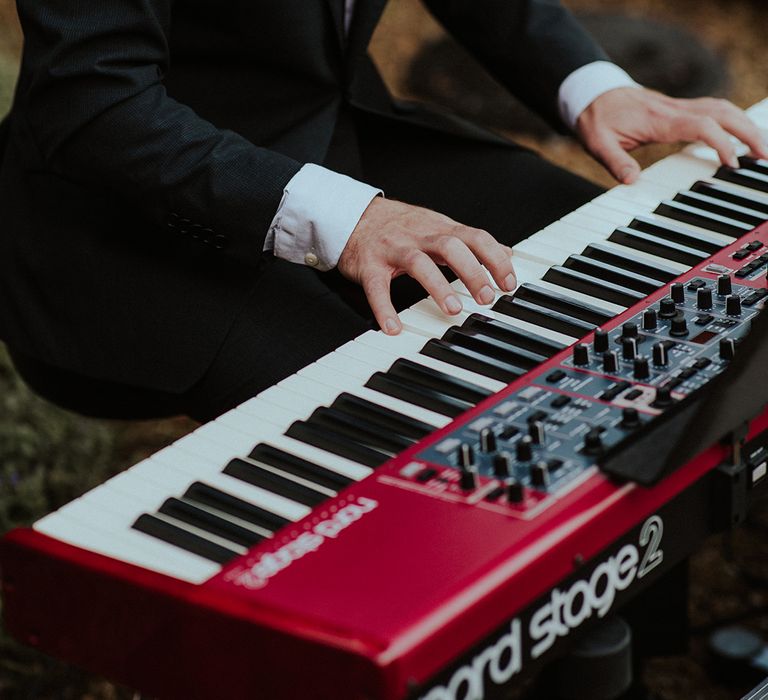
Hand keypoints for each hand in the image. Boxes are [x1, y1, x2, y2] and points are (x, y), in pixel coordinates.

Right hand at [337, 197, 515, 334]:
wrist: (352, 215)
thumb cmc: (399, 226)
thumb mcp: (439, 226)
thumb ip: (471, 241)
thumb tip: (507, 252)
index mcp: (439, 228)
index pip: (475, 238)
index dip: (495, 260)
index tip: (508, 284)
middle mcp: (419, 236)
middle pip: (450, 246)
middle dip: (472, 271)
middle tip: (485, 297)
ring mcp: (393, 249)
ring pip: (418, 263)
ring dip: (438, 286)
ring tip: (453, 310)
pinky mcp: (369, 265)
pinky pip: (377, 287)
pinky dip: (384, 308)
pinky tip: (393, 327)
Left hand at [577, 87, 767, 183]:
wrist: (592, 94)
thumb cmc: (596, 119)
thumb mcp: (598, 143)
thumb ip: (615, 162)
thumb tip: (631, 181)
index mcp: (659, 119)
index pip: (701, 126)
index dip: (720, 142)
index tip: (731, 163)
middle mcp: (674, 110)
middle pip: (722, 113)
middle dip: (747, 132)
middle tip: (764, 156)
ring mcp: (678, 107)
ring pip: (722, 108)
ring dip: (745, 125)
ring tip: (761, 148)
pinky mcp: (678, 109)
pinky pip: (713, 110)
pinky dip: (732, 120)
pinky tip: (741, 133)